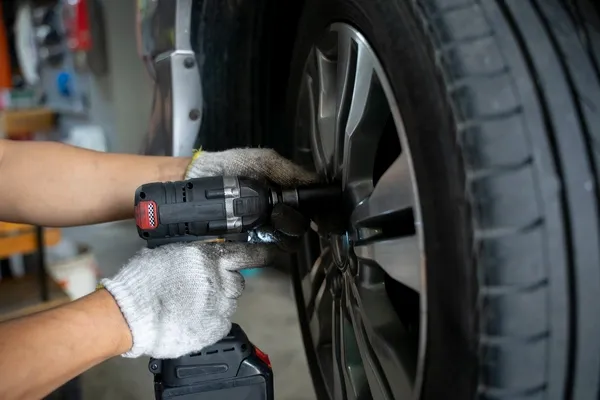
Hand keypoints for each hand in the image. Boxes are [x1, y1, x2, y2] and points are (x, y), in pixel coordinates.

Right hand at [100, 241, 271, 358]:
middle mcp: (219, 280)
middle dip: (225, 282)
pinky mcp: (214, 328)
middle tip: (202, 287)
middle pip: (237, 281)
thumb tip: (208, 250)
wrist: (129, 315)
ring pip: (228, 302)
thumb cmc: (142, 282)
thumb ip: (196, 252)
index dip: (261, 253)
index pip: (248, 253)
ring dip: (216, 302)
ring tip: (189, 304)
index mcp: (209, 257)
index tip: (270, 253)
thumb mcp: (170, 252)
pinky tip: (189, 318)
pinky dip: (209, 320)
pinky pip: (220, 322)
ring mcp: (218, 306)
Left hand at [186, 148, 319, 250]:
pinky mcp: (243, 250)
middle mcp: (275, 219)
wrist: (192, 183)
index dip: (320, 215)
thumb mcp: (263, 161)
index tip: (324, 219)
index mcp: (283, 199)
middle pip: (299, 231)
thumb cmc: (227, 168)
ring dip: (280, 237)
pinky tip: (250, 237)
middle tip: (277, 213)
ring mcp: (260, 235)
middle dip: (293, 223)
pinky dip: (259, 250)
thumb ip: (290, 171)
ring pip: (285, 246)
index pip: (309, 212)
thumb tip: (317, 183)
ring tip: (265, 222)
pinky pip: (262, 256)